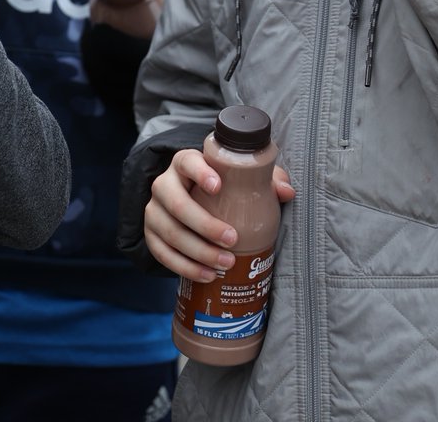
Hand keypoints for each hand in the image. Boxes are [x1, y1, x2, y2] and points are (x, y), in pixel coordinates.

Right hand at [143, 148, 294, 282]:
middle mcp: (164, 184)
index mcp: (184, 163)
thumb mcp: (238, 178)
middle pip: (177, 204)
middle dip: (205, 225)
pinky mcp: (150, 235)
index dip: (200, 172)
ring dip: (199, 252)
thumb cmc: (219, 187)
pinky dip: (185, 267)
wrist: (188, 200)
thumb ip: (263, 179)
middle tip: (232, 240)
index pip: (187, 161)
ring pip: (171, 232)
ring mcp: (154, 211)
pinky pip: (162, 254)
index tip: (218, 186)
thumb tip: (287, 191)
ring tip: (225, 264)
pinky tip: (207, 275)